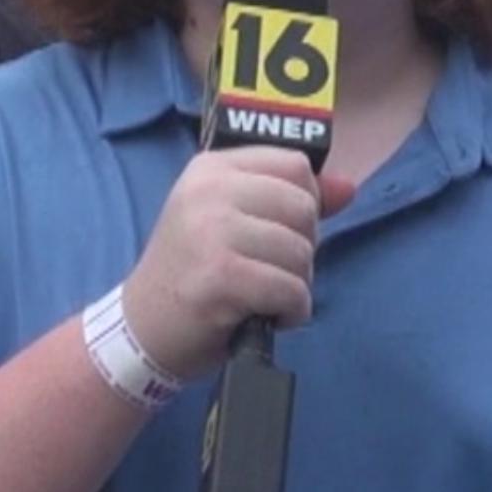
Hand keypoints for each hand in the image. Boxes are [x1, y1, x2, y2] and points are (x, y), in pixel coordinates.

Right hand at [120, 147, 355, 381]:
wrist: (143, 326)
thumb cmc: (192, 271)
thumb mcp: (232, 221)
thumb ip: (288, 199)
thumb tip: (348, 187)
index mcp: (209, 168)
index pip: (294, 164)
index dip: (302, 203)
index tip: (274, 231)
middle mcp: (207, 190)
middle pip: (303, 206)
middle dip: (302, 247)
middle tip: (266, 268)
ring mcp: (211, 231)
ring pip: (301, 251)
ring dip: (295, 284)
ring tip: (262, 294)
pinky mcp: (221, 275)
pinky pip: (292, 290)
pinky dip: (291, 312)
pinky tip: (265, 315)